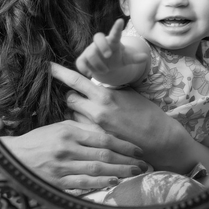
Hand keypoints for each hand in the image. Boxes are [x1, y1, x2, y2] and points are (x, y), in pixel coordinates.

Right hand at [2, 120, 146, 190]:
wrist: (13, 156)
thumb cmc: (38, 140)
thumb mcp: (59, 127)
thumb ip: (81, 129)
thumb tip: (104, 131)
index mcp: (69, 132)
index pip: (103, 138)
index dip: (123, 145)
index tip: (138, 150)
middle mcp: (67, 149)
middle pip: (104, 155)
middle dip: (127, 161)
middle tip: (144, 165)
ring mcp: (62, 167)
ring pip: (97, 170)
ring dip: (119, 173)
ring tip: (135, 174)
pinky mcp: (57, 182)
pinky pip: (83, 184)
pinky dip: (100, 184)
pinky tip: (113, 183)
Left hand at [51, 62, 208, 172]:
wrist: (160, 138)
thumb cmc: (146, 113)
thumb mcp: (127, 95)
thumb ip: (106, 90)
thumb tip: (92, 85)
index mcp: (105, 95)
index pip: (76, 80)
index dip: (60, 72)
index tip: (49, 66)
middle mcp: (98, 111)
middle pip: (69, 99)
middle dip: (72, 96)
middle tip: (80, 98)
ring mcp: (96, 128)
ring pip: (72, 115)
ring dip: (76, 112)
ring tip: (90, 114)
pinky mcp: (98, 141)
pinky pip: (80, 130)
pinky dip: (82, 127)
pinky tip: (92, 128)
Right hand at [76, 18, 147, 79]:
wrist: (106, 66)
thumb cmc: (117, 58)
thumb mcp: (126, 59)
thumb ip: (134, 58)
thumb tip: (145, 57)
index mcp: (112, 42)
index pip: (114, 33)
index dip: (117, 28)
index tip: (120, 21)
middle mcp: (100, 44)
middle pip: (98, 37)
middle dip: (103, 46)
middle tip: (109, 56)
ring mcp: (90, 50)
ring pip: (90, 54)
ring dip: (98, 64)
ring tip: (106, 71)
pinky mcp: (83, 59)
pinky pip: (80, 62)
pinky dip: (84, 69)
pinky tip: (90, 74)